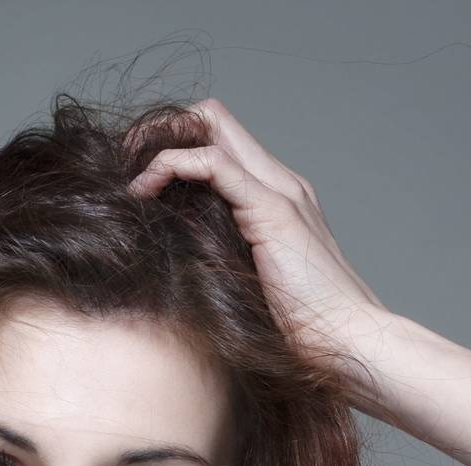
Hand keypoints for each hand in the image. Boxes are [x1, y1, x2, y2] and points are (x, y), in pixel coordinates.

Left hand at [127, 98, 392, 390]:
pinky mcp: (271, 209)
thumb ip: (220, 264)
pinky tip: (143, 193)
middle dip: (160, 132)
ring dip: (159, 143)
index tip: (136, 181)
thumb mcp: (247, 289)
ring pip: (210, 126)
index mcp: (275, 198)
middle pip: (212, 117)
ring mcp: (278, 190)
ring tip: (128, 179)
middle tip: (124, 167)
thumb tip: (171, 270)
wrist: (346, 342)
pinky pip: (212, 163)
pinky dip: (171, 167)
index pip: (219, 139)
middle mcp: (279, 182)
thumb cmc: (303, 332)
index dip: (173, 146)